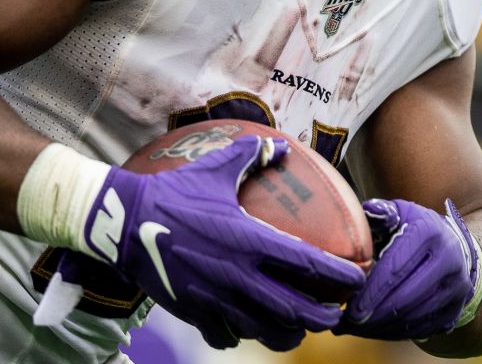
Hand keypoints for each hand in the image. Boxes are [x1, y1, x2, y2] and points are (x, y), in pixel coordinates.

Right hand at [79, 136, 365, 349]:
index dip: (338, 275)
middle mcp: (238, 274)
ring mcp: (215, 298)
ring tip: (299, 328)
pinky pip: (225, 334)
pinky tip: (247, 328)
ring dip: (286, 332)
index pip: (307, 263)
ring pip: (262, 330)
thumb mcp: (217, 168)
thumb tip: (280, 146)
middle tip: (335, 315)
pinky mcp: (192, 312)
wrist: (123, 223)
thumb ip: (252, 155)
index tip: (357, 280)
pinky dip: (240, 335)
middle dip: (321, 316)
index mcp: (250, 239)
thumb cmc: (174, 192)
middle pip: (292, 308)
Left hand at [334, 198, 481, 340]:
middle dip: (373, 314)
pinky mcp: (458, 308)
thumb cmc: (412, 229)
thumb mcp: (398, 213)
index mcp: (430, 231)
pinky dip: (396, 333)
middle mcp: (450, 259)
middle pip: (406, 297)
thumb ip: (380, 213)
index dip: (370, 291)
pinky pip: (424, 328)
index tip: (347, 308)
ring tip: (356, 328)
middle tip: (346, 323)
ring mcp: (458, 286)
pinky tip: (376, 330)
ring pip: (415, 317)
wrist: (453, 246)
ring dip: (381, 327)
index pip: (396, 268)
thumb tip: (370, 211)